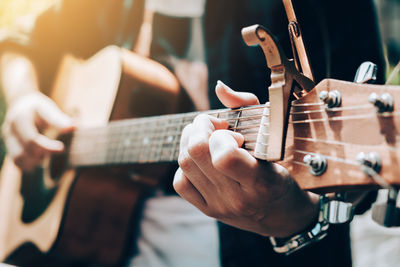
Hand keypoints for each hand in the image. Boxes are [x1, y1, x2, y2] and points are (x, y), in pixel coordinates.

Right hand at [2, 92, 73, 171]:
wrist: (21, 104)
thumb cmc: (38, 107)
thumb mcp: (48, 109)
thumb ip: (59, 119)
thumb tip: (75, 127)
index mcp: (19, 118)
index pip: (31, 139)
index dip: (47, 147)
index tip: (62, 148)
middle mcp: (9, 130)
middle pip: (23, 151)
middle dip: (42, 154)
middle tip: (57, 150)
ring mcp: (7, 139)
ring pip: (17, 159)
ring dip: (34, 162)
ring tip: (47, 156)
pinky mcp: (9, 147)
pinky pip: (16, 162)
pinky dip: (28, 165)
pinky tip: (40, 162)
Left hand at [174, 81, 318, 236]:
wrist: (282, 215)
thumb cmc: (283, 170)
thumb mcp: (275, 137)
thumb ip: (248, 106)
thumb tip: (219, 87)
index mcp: (261, 182)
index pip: (225, 157)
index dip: (221, 135)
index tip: (233, 131)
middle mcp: (237, 198)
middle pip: (195, 154)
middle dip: (200, 127)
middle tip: (214, 125)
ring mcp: (219, 206)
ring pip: (184, 164)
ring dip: (190, 140)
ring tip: (206, 136)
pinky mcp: (207, 210)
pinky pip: (180, 182)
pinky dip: (186, 164)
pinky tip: (202, 159)